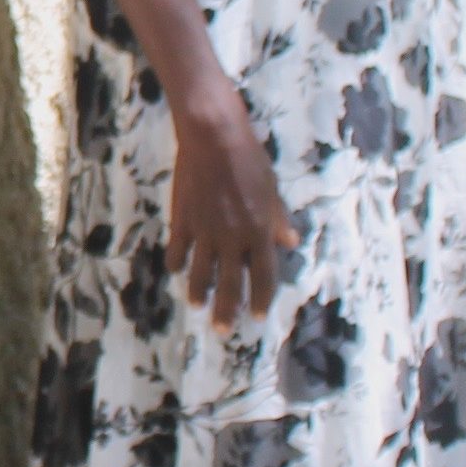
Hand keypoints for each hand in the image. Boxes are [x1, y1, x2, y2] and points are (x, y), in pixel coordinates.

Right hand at [165, 81, 297, 328]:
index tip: (257, 316)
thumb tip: (290, 244)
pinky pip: (178, 249)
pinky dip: (176, 262)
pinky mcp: (183, 219)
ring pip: (201, 272)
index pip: (263, 276)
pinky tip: (175, 269)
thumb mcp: (272, 190)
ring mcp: (205, 231)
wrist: (212, 136)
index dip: (260, 299)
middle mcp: (233, 238)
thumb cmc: (250, 158)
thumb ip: (279, 220)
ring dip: (199, 293)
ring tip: (197, 307)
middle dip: (227, 309)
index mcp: (259, 232)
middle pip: (230, 284)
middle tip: (222, 330)